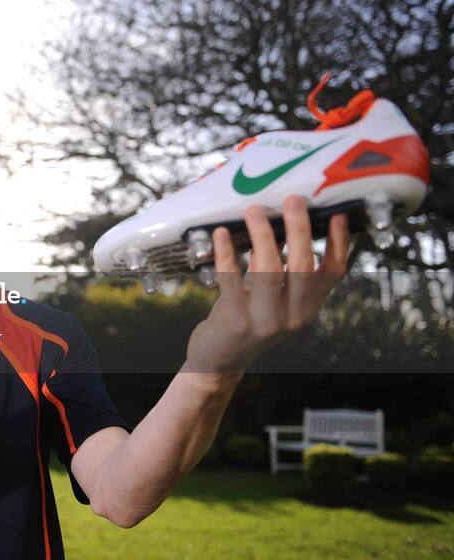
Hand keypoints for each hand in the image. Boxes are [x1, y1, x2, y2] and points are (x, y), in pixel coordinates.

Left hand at [185, 195, 350, 372]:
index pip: (333, 273)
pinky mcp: (234, 321)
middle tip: (293, 200)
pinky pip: (231, 280)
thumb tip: (279, 225)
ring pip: (269, 271)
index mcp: (307, 307)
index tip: (337, 214)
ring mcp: (264, 320)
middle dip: (299, 230)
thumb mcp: (272, 298)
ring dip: (262, 236)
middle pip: (303, 267)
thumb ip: (279, 269)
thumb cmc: (247, 320)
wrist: (220, 359)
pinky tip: (222, 234)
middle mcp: (292, 315)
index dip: (338, 243)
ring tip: (255, 210)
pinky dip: (226, 253)